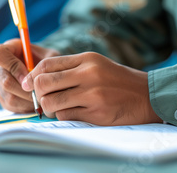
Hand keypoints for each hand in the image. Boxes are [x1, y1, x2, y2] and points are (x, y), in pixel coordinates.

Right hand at [0, 39, 59, 112]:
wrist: (46, 72)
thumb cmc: (47, 61)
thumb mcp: (50, 56)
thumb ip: (44, 62)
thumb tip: (35, 77)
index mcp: (7, 49)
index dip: (14, 66)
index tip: (29, 74)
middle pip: (5, 81)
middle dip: (26, 88)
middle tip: (41, 90)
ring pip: (10, 96)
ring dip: (29, 98)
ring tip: (42, 96)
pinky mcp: (2, 98)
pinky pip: (13, 106)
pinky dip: (27, 105)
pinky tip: (37, 100)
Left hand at [22, 52, 161, 125]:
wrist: (147, 95)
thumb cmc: (116, 79)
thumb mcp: (95, 64)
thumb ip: (69, 67)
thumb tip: (36, 77)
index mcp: (86, 59)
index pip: (46, 64)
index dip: (32, 75)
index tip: (30, 84)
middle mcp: (88, 74)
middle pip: (43, 83)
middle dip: (37, 93)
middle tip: (43, 97)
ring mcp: (92, 95)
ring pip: (51, 103)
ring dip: (50, 107)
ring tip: (59, 105)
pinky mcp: (96, 113)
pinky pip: (66, 116)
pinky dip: (65, 115)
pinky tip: (76, 111)